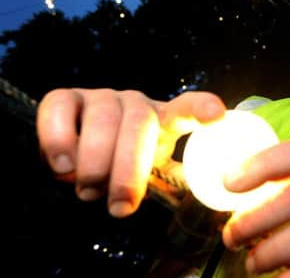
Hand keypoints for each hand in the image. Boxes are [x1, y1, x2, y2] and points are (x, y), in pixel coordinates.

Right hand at [36, 89, 225, 216]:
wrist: (79, 164)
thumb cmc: (124, 170)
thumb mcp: (152, 175)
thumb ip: (172, 180)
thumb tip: (202, 195)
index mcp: (163, 120)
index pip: (186, 108)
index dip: (201, 108)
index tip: (216, 115)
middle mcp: (135, 103)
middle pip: (139, 124)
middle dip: (129, 170)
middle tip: (120, 206)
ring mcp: (101, 97)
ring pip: (102, 119)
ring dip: (95, 163)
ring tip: (88, 190)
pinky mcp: (65, 98)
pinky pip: (60, 108)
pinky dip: (58, 139)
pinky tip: (62, 164)